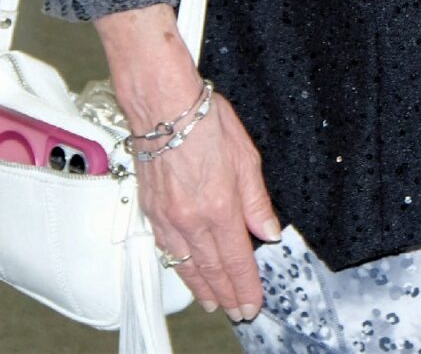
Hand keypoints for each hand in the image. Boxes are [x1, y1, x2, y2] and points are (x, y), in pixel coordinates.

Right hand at [136, 91, 280, 321]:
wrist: (163, 109)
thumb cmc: (206, 124)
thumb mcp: (247, 158)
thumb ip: (257, 201)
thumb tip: (269, 231)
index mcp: (219, 208)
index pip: (236, 259)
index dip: (245, 285)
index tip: (253, 304)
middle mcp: (190, 220)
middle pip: (210, 268)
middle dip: (226, 294)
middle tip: (237, 312)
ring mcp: (167, 218)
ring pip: (186, 264)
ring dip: (201, 287)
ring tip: (214, 302)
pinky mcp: (150, 211)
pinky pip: (167, 249)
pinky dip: (179, 266)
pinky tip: (186, 272)